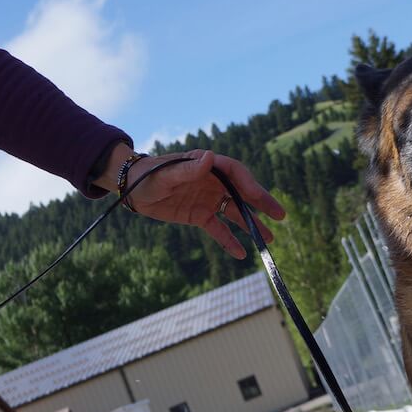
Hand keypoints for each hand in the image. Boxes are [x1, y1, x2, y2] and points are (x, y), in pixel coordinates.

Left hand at [120, 148, 284, 258]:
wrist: (131, 189)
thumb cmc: (147, 175)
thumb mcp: (165, 174)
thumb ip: (188, 169)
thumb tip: (210, 158)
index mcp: (207, 166)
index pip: (235, 172)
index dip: (249, 184)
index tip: (260, 198)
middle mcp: (212, 182)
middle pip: (242, 193)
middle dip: (261, 204)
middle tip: (280, 216)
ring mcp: (208, 199)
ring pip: (235, 213)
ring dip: (251, 225)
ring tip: (268, 240)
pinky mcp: (200, 215)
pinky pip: (218, 229)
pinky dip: (229, 241)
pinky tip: (241, 254)